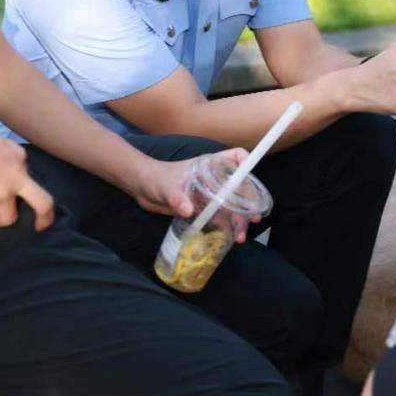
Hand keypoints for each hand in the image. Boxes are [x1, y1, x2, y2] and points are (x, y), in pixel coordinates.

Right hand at [0, 119, 54, 231]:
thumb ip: (6, 162)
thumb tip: (4, 180)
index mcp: (20, 157)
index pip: (33, 181)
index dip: (30, 194)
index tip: (37, 205)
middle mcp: (17, 176)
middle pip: (43, 203)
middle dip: (45, 218)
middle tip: (40, 226)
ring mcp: (1, 191)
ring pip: (8, 218)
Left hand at [132, 148, 252, 234]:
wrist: (142, 188)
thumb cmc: (155, 178)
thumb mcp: (167, 187)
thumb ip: (177, 197)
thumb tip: (188, 211)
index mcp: (210, 165)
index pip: (236, 157)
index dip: (246, 163)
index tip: (250, 177)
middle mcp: (214, 179)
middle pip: (239, 188)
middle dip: (248, 203)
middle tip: (253, 219)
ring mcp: (209, 194)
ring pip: (231, 206)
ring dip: (238, 220)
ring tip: (240, 237)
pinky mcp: (202, 208)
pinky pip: (219, 217)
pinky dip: (226, 227)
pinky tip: (229, 238)